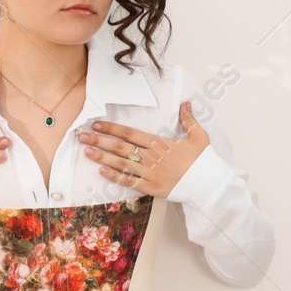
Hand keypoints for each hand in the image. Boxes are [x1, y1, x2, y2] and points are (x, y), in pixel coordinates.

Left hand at [79, 101, 208, 196]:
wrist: (208, 184)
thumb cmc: (203, 160)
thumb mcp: (199, 136)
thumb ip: (188, 119)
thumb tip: (186, 103)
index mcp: (160, 143)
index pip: (130, 133)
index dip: (112, 128)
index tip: (97, 124)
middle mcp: (151, 157)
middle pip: (120, 147)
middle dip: (100, 140)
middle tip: (82, 135)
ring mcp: (149, 173)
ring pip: (120, 164)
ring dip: (102, 157)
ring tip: (86, 151)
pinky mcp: (151, 187)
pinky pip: (129, 181)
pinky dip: (114, 177)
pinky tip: (102, 171)